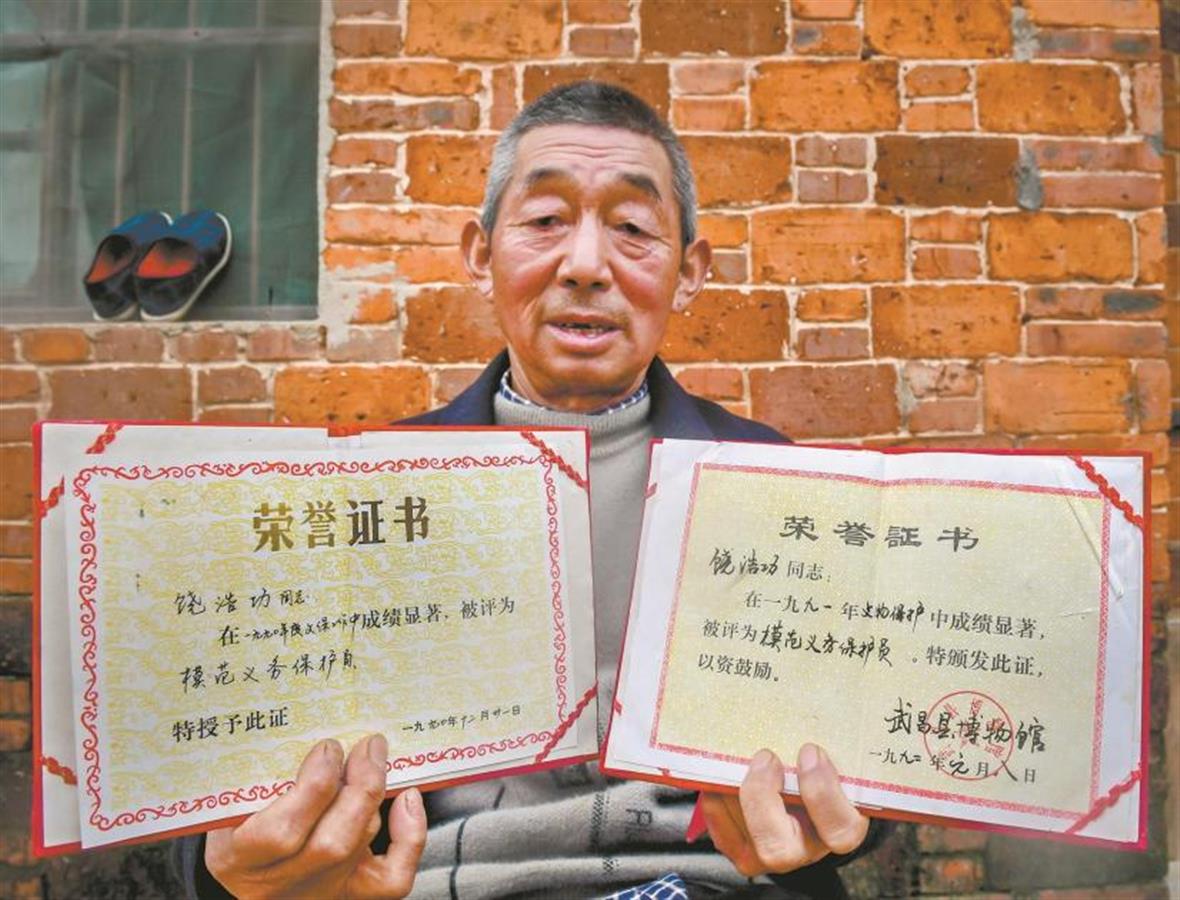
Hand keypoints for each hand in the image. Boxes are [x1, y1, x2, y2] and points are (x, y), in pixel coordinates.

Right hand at [205, 734, 425, 898]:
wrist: (253, 873)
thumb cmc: (241, 824)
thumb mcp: (232, 803)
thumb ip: (259, 778)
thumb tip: (315, 738)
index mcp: (238, 857)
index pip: (280, 834)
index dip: (314, 787)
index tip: (328, 748)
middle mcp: (279, 883)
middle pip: (331, 843)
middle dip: (359, 785)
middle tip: (368, 746)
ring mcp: (318, 892)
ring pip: (359, 848)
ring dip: (374, 796)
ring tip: (373, 759)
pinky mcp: (351, 895)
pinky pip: (392, 877)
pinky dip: (409, 837)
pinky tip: (407, 801)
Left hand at [700, 743, 868, 876]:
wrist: (803, 789)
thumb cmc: (819, 765)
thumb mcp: (834, 753)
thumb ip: (826, 738)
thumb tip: (813, 695)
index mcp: (841, 824)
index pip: (842, 829)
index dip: (823, 792)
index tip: (809, 750)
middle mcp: (808, 848)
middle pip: (783, 848)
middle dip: (763, 798)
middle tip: (765, 756)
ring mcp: (775, 854)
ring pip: (751, 843)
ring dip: (738, 797)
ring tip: (735, 763)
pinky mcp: (747, 854)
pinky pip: (726, 839)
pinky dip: (717, 807)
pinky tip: (717, 781)